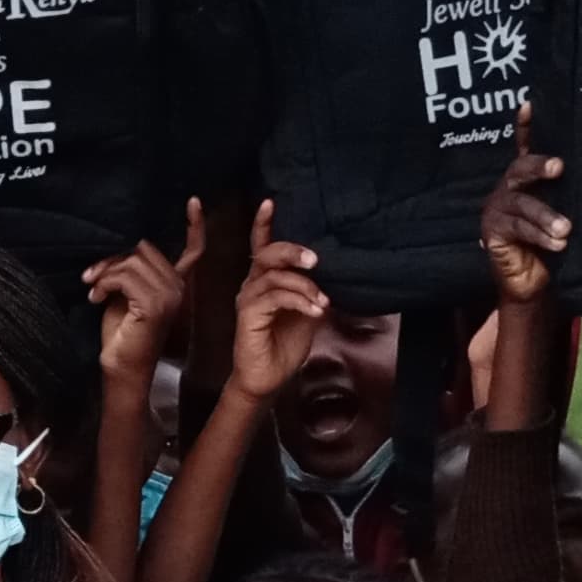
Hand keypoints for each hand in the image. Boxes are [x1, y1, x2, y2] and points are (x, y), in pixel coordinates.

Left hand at [85, 200, 200, 388]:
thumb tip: (119, 246)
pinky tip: (96, 298)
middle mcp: (178, 287)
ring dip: (105, 272)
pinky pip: (125, 276)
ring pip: (132, 260)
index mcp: (175, 283)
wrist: (121, 368)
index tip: (194, 201)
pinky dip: (104, 283)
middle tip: (92, 277)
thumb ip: (129, 270)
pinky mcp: (155, 305)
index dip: (195, 225)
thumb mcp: (125, 293)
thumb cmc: (121, 333)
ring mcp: (170, 296)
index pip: (194, 250)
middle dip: (113, 258)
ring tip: (93, 289)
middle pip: (144, 249)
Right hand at [223, 203, 329, 408]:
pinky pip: (274, 297)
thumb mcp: (307, 312)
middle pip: (265, 253)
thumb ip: (313, 291)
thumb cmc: (286, 345)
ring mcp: (247, 300)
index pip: (260, 246)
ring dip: (304, 285)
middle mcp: (252, 286)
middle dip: (291, 251)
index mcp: (264, 281)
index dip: (263, 224)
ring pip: (274, 276)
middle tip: (315, 260)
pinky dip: (298, 301)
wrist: (268, 379)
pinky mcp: (247, 316)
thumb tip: (333, 274)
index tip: (270, 202)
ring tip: (323, 301)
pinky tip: (315, 311)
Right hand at [479, 135, 567, 306]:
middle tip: (558, 167)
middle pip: (520, 169)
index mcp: (527, 180)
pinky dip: (538, 235)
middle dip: (538, 165)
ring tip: (566, 229)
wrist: (535, 285)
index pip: (524, 147)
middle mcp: (509, 188)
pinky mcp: (492, 231)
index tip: (530, 104)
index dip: (525, 126)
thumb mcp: (566, 214)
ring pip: (522, 203)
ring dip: (545, 215)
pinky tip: (558, 244)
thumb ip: (571, 194)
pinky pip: (517, 228)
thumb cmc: (554, 245)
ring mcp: (498, 208)